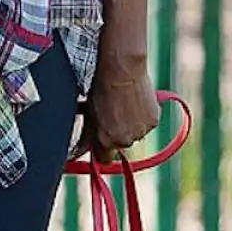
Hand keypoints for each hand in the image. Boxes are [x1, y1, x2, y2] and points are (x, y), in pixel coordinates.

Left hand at [71, 49, 159, 164]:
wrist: (122, 70)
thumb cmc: (101, 88)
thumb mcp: (88, 113)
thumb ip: (86, 135)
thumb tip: (77, 149)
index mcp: (106, 141)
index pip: (104, 160)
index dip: (102, 149)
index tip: (101, 138)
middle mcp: (125, 140)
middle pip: (121, 145)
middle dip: (117, 134)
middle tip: (114, 113)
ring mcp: (141, 131)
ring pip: (135, 134)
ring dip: (131, 125)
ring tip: (125, 104)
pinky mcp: (153, 120)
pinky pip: (147, 123)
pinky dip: (143, 116)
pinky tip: (135, 101)